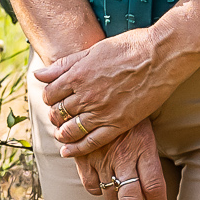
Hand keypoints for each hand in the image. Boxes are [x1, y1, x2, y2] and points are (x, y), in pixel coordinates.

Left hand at [33, 27, 189, 156]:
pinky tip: (68, 151)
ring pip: (70, 130)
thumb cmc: (129, 47)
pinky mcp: (118, 124)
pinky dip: (76, 148)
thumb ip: (64, 64)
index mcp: (78, 75)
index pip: (51, 94)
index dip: (49, 99)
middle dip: (55, 116)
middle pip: (58, 113)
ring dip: (63, 132)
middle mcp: (86, 96)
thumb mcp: (92, 50)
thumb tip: (39, 74)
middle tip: (58, 117)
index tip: (55, 100)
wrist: (160, 56)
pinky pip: (91, 142)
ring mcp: (102, 111)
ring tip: (63, 133)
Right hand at [68, 121, 169, 199]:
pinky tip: (103, 181)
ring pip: (110, 195)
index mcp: (143, 147)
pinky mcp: (83, 157)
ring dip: (117, 199)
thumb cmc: (129, 111)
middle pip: (131, 199)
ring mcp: (101, 158)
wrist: (96, 90)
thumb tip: (154, 189)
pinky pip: (91, 187)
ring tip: (121, 192)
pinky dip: (98, 190)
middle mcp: (123, 155)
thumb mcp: (145, 128)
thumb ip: (148, 157)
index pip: (154, 187)